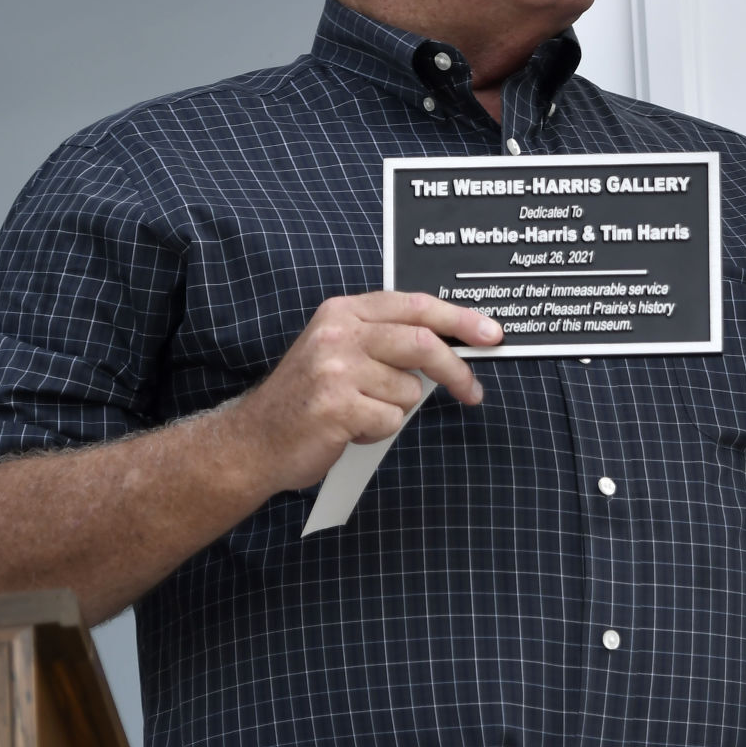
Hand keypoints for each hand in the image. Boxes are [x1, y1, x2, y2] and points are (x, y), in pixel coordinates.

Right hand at [226, 291, 501, 495]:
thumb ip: (386, 340)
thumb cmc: (307, 399)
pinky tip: (349, 428)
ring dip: (395, 409)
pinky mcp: (336, 406)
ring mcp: (335, 369)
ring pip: (408, 390)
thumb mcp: (340, 351)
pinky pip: (390, 420)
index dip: (460, 318)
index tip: (492, 334)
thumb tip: (452, 346)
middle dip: (455, 369)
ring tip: (360, 412)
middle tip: (471, 391)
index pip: (416, 305)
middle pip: (422, 343)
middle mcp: (339, 334)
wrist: (254, 441)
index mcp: (343, 312)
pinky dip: (378, 431)